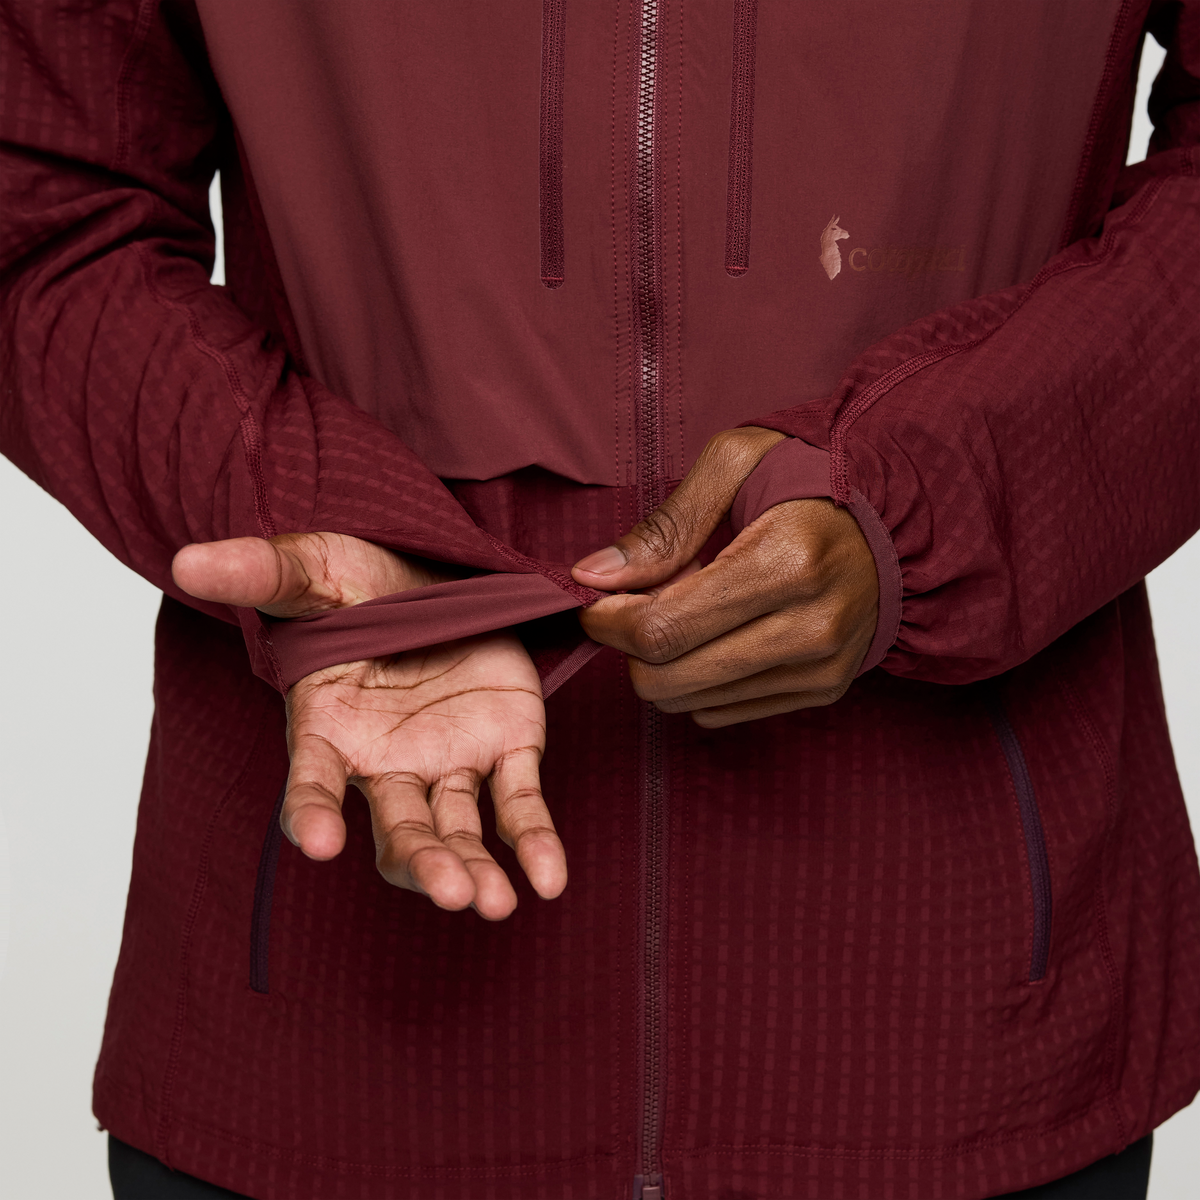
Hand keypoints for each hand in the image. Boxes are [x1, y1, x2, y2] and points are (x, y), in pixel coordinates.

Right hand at [173, 532, 565, 918]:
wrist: (434, 574)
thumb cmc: (362, 582)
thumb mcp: (315, 568)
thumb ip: (262, 572)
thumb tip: (187, 560)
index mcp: (331, 729)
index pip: (314, 781)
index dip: (313, 813)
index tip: (320, 845)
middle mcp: (387, 762)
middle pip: (398, 828)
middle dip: (420, 862)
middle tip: (449, 893)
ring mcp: (447, 762)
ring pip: (456, 829)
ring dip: (473, 869)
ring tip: (493, 903)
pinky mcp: (505, 748)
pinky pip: (519, 804)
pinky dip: (535, 842)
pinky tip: (548, 880)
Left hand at [571, 428, 878, 726]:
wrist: (896, 521)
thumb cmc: (806, 481)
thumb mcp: (735, 466)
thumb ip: (664, 524)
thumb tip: (593, 576)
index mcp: (787, 563)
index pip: (662, 629)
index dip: (608, 620)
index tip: (598, 597)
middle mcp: (811, 627)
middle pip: (667, 679)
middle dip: (629, 646)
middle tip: (641, 601)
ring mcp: (821, 668)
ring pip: (688, 702)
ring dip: (664, 663)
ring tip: (689, 610)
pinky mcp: (822, 692)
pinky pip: (720, 712)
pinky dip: (698, 679)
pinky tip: (719, 633)